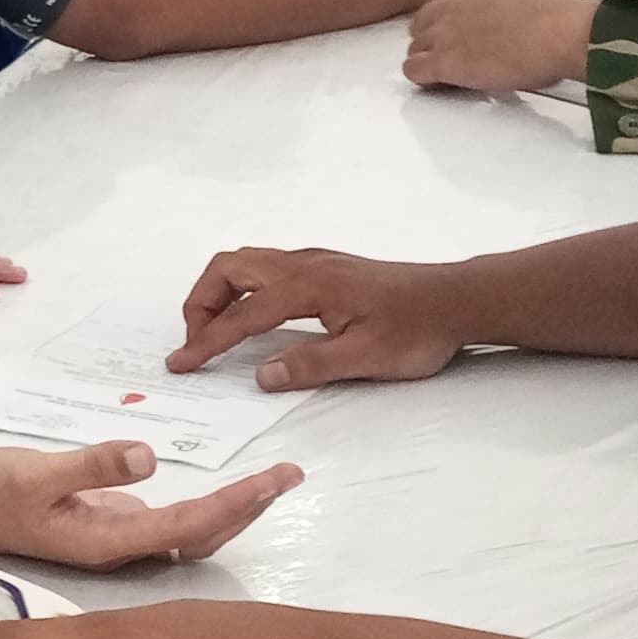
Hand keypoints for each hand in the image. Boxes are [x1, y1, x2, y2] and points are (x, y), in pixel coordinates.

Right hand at [0, 438, 302, 570]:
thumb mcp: (33, 472)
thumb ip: (89, 465)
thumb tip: (146, 455)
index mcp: (110, 540)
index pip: (190, 525)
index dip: (236, 503)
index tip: (274, 479)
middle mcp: (123, 548)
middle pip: (203, 534)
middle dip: (249, 505)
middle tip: (291, 473)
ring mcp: (120, 540)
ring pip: (193, 532)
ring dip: (235, 508)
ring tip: (273, 481)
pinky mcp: (113, 526)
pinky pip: (175, 524)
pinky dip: (208, 508)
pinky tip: (228, 494)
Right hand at [170, 247, 467, 388]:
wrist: (457, 299)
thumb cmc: (416, 330)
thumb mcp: (365, 358)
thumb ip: (310, 365)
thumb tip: (261, 377)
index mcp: (307, 287)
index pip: (241, 315)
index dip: (207, 342)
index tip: (181, 364)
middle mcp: (303, 265)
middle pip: (229, 269)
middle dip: (201, 303)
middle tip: (197, 343)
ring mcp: (315, 262)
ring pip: (247, 263)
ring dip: (221, 293)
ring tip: (217, 331)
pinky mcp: (326, 267)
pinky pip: (266, 268)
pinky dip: (243, 289)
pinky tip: (255, 318)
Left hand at [402, 0, 590, 93]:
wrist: (561, 33)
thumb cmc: (557, 20)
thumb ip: (501, 3)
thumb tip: (505, 20)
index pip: (446, 1)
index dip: (451, 21)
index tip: (461, 32)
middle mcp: (453, 2)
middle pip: (424, 22)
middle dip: (433, 37)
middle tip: (448, 53)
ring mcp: (445, 31)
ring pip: (416, 46)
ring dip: (428, 58)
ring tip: (444, 71)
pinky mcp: (444, 60)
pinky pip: (413, 69)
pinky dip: (422, 77)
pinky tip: (437, 82)